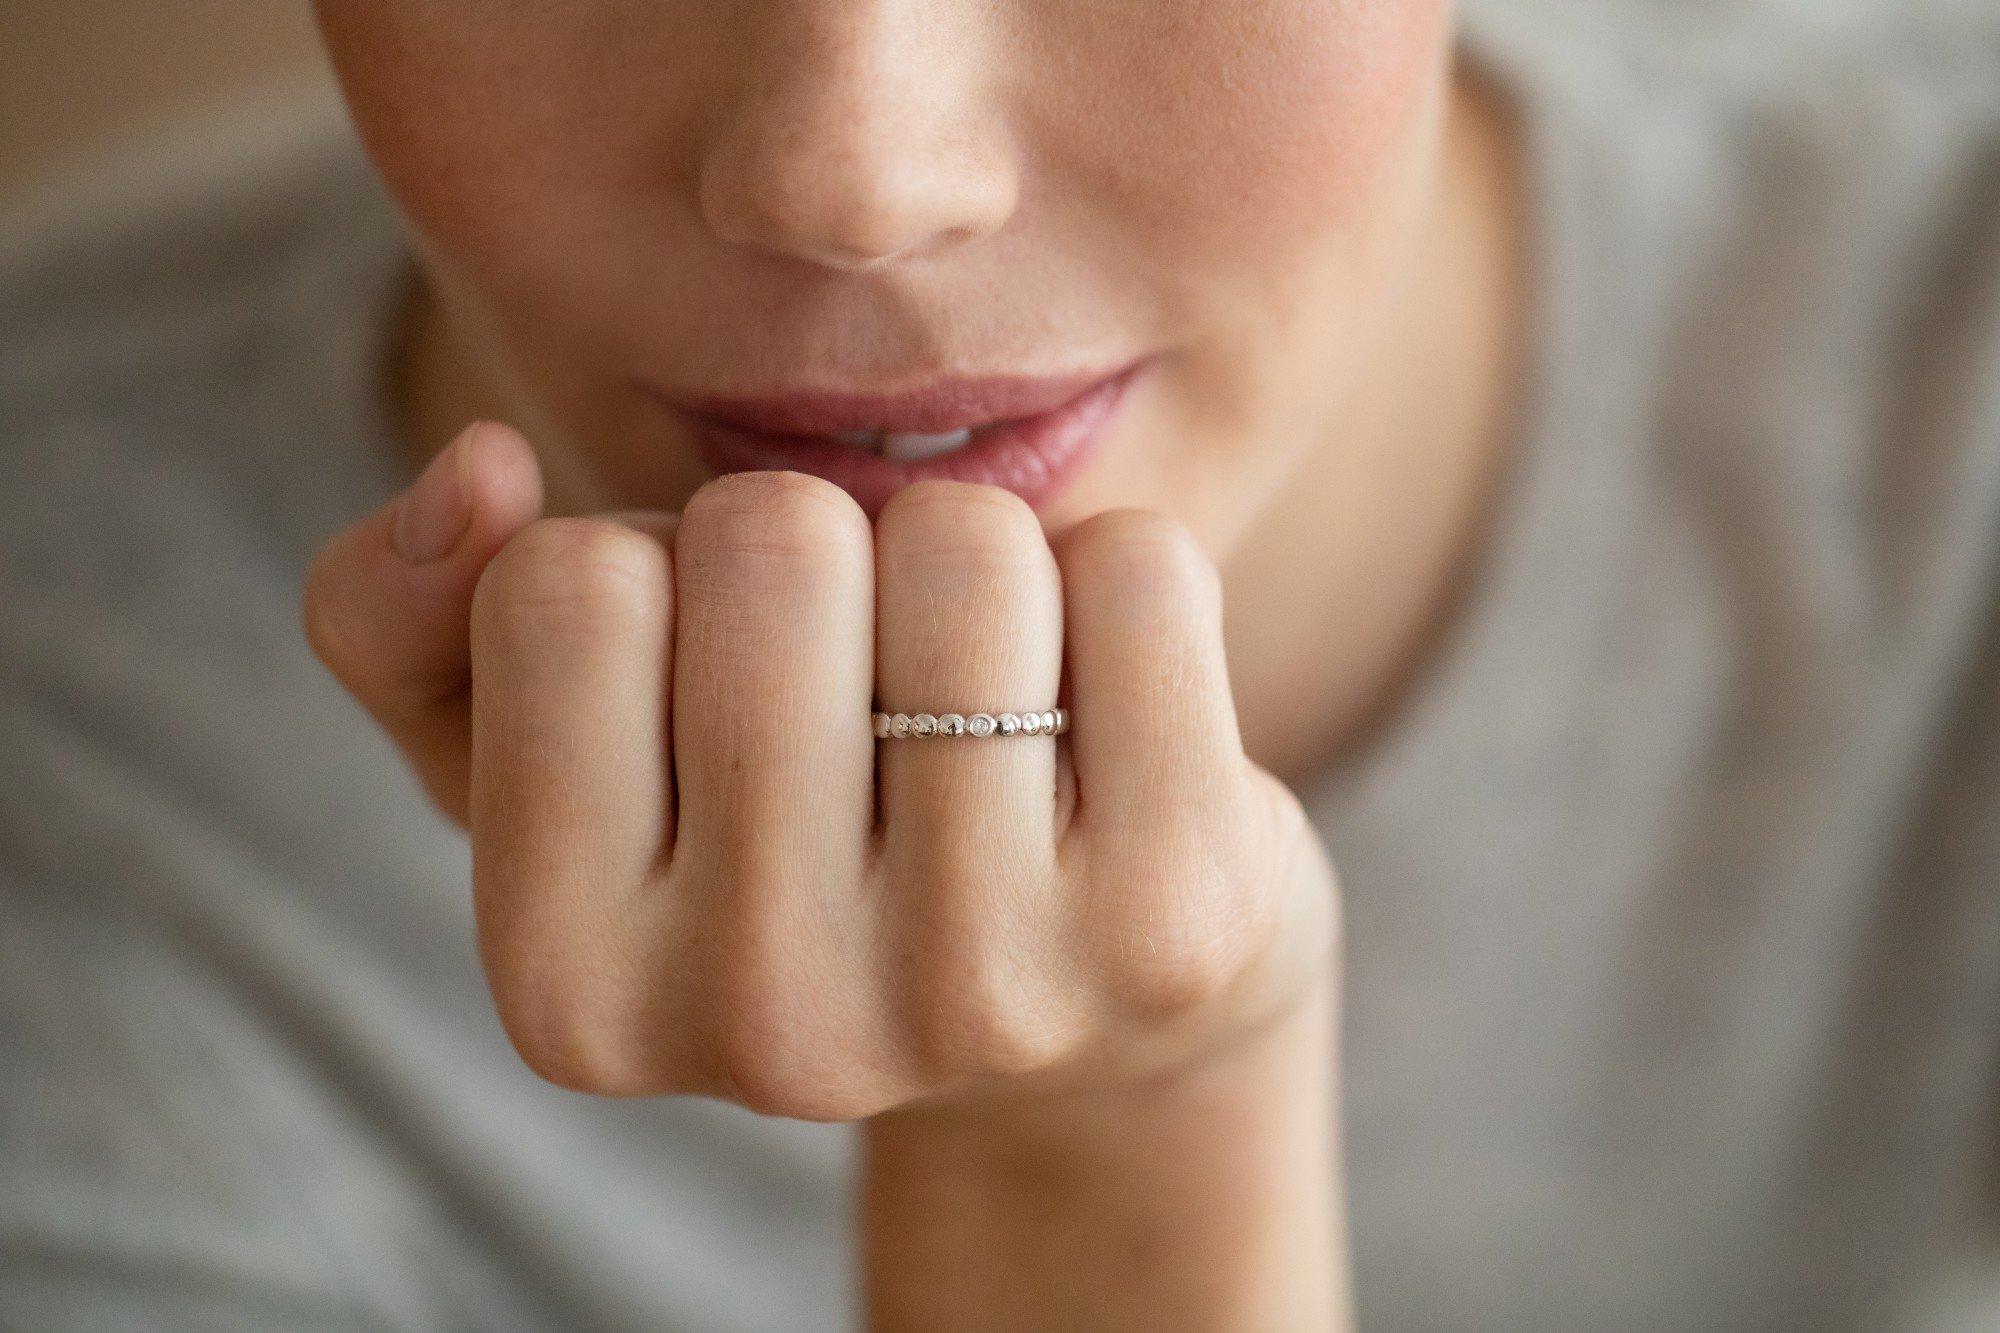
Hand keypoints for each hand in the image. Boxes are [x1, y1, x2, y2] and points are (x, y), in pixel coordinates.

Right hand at [304, 421, 1338, 1116]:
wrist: (1066, 994)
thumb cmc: (781, 845)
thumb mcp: (545, 759)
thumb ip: (408, 624)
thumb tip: (475, 469)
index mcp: (569, 989)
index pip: (568, 586)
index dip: (653, 575)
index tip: (712, 687)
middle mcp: (767, 1028)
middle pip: (777, 545)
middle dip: (824, 556)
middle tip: (867, 687)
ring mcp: (983, 994)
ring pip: (966, 544)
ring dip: (974, 565)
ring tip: (982, 702)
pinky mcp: (1170, 927)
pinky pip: (1141, 569)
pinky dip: (1119, 580)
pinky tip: (1105, 712)